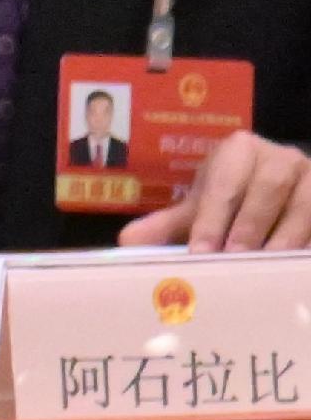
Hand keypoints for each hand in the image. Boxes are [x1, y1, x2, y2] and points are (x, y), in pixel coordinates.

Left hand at [127, 131, 310, 251]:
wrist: (278, 191)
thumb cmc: (231, 201)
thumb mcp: (200, 209)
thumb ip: (166, 225)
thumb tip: (127, 242)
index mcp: (240, 152)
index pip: (225, 181)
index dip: (213, 217)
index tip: (200, 251)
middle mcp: (280, 157)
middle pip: (269, 186)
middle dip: (248, 225)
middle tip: (232, 260)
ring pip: (305, 203)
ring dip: (283, 236)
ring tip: (262, 267)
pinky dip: (306, 242)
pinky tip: (289, 266)